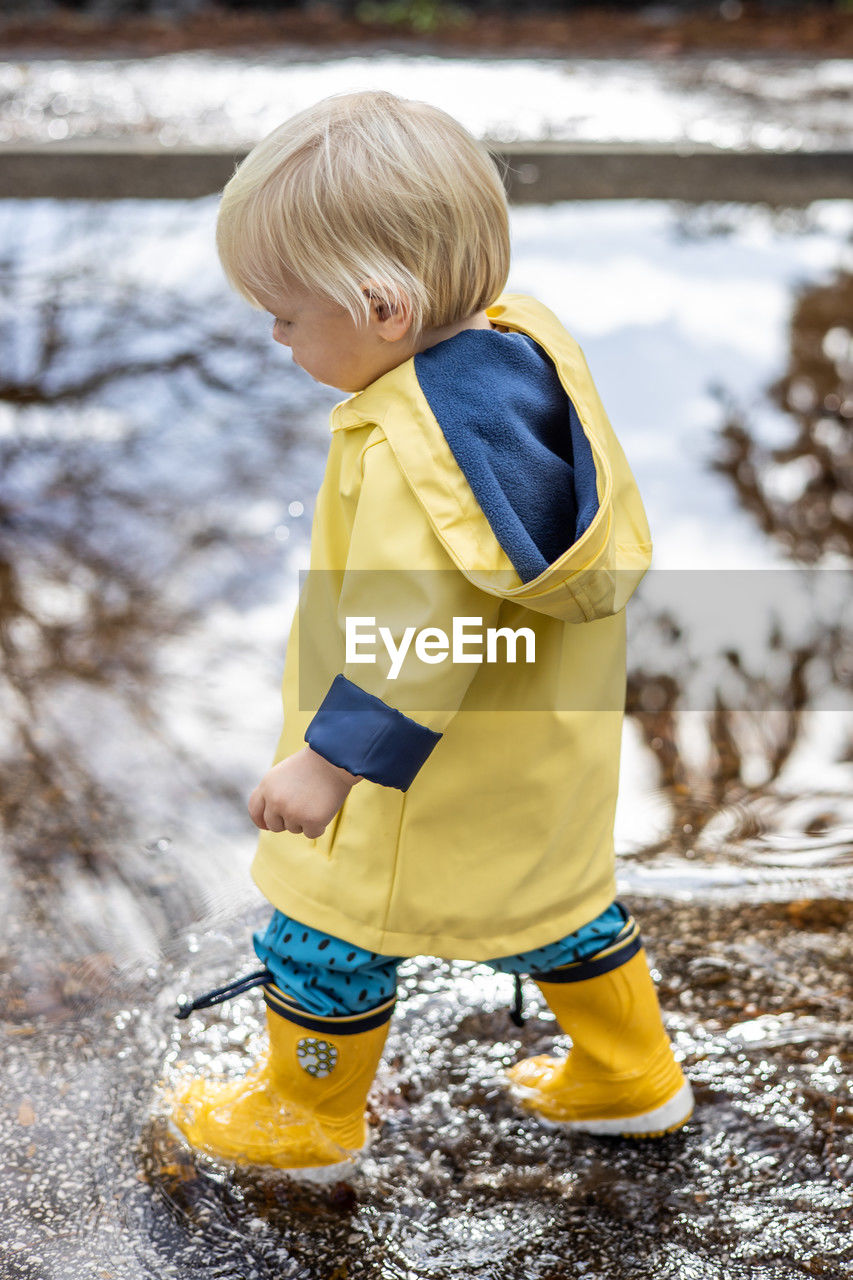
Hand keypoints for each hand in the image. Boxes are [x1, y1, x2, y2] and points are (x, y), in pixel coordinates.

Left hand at [248, 745, 362, 836]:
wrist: (334, 759)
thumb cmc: (312, 765)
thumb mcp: (284, 774)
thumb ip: (273, 794)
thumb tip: (268, 823)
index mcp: (267, 786)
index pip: (255, 811)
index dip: (261, 820)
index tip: (267, 825)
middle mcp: (275, 801)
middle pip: (274, 825)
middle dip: (286, 821)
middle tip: (303, 807)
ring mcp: (292, 812)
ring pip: (294, 829)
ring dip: (305, 820)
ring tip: (316, 800)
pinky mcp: (311, 821)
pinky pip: (312, 833)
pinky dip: (319, 826)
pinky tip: (325, 808)